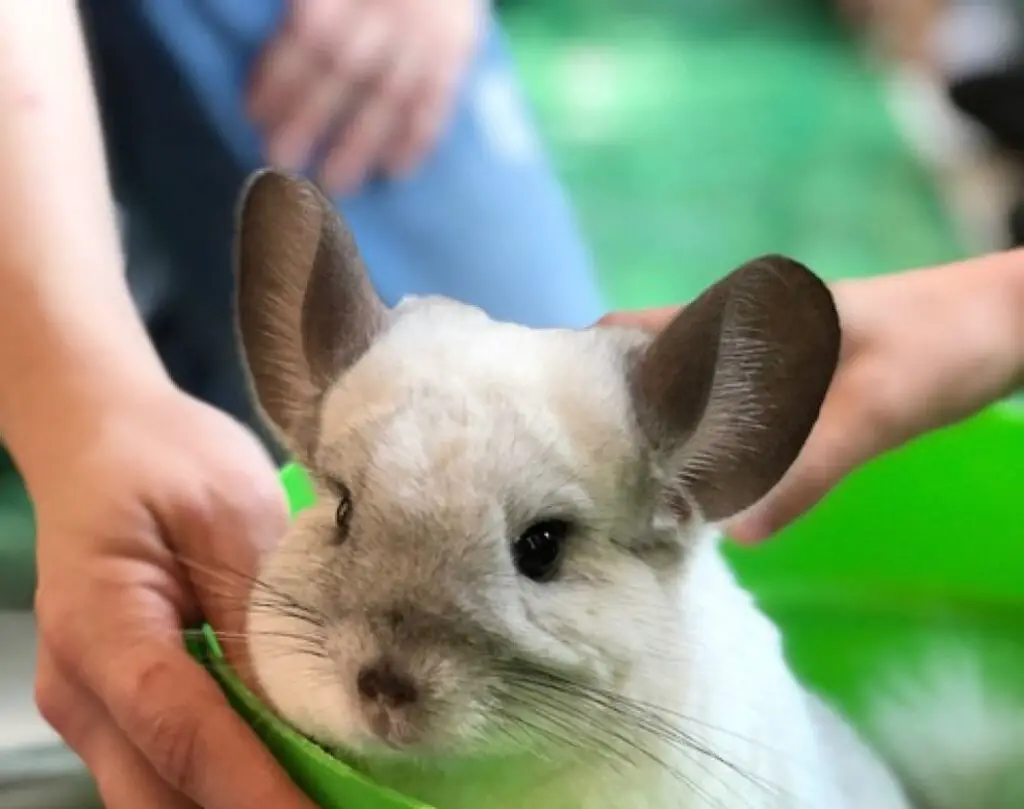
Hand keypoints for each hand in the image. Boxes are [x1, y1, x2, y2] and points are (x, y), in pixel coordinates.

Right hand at [30, 380, 315, 808]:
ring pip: (159, 797)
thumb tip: (315, 712)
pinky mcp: (114, 709)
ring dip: (237, 805)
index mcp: (102, 625)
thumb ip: (262, 614)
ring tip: (328, 794)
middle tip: (341, 805)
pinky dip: (223, 786)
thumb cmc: (166, 457)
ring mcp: (89, 708)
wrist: (102, 437)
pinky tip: (290, 771)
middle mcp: (80, 688)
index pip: (182, 730)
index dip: (256, 788)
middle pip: (159, 795)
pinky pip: (164, 772)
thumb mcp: (230, 512)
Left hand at [248, 0, 482, 194]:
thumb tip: (283, 38)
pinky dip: (417, 139)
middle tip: (278, 160)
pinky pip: (437, 98)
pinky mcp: (459, 48)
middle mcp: (390, 8)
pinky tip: (395, 172)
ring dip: (361, 144)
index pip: (310, 35)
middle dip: (309, 118)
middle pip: (345, 68)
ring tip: (335, 185)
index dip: (281, 77)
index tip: (254, 114)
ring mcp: (427, 33)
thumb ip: (308, 10)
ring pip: (391, 94)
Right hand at [600, 253, 1023, 541]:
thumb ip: (808, 466)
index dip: (586, 373)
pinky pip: (724, 419)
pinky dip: (703, 452)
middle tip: (590, 489)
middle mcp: (737, 333)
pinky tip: (698, 497)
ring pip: (684, 398)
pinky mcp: (786, 389)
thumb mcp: (878, 408)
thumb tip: (735, 531)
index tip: (559, 433)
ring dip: (661, 442)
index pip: (633, 332)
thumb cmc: (943, 346)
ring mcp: (760, 360)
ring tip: (632, 503)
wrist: (1009, 325)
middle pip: (648, 372)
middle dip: (617, 422)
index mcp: (742, 315)